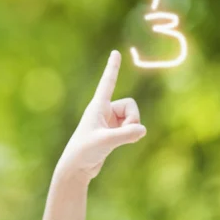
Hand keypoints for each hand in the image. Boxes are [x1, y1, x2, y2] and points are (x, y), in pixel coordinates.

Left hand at [56, 50, 146, 183]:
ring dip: (132, 129)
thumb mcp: (105, 142)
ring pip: (133, 118)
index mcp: (98, 106)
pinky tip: (119, 144)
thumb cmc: (84, 151)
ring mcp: (109, 121)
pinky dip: (131, 135)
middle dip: (133, 119)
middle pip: (131, 105)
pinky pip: (131, 128)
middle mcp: (104, 110)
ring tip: (115, 140)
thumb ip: (125, 135)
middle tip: (121, 133)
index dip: (112, 68)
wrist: (77, 167)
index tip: (115, 52)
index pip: (108, 83)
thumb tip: (142, 129)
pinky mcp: (113, 132)